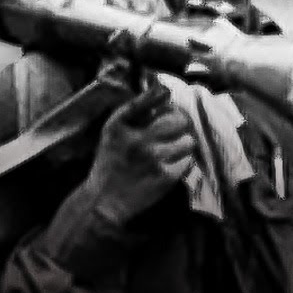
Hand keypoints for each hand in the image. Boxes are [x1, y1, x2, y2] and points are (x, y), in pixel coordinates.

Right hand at [85, 80, 200, 223]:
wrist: (105, 201)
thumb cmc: (109, 163)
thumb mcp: (111, 133)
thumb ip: (132, 113)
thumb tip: (161, 92)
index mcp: (120, 126)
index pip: (144, 101)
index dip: (159, 93)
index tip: (165, 92)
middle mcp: (138, 140)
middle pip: (178, 120)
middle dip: (179, 122)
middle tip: (175, 128)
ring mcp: (154, 159)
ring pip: (188, 140)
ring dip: (183, 144)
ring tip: (172, 149)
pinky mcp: (166, 177)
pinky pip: (188, 160)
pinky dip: (183, 162)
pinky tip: (171, 164)